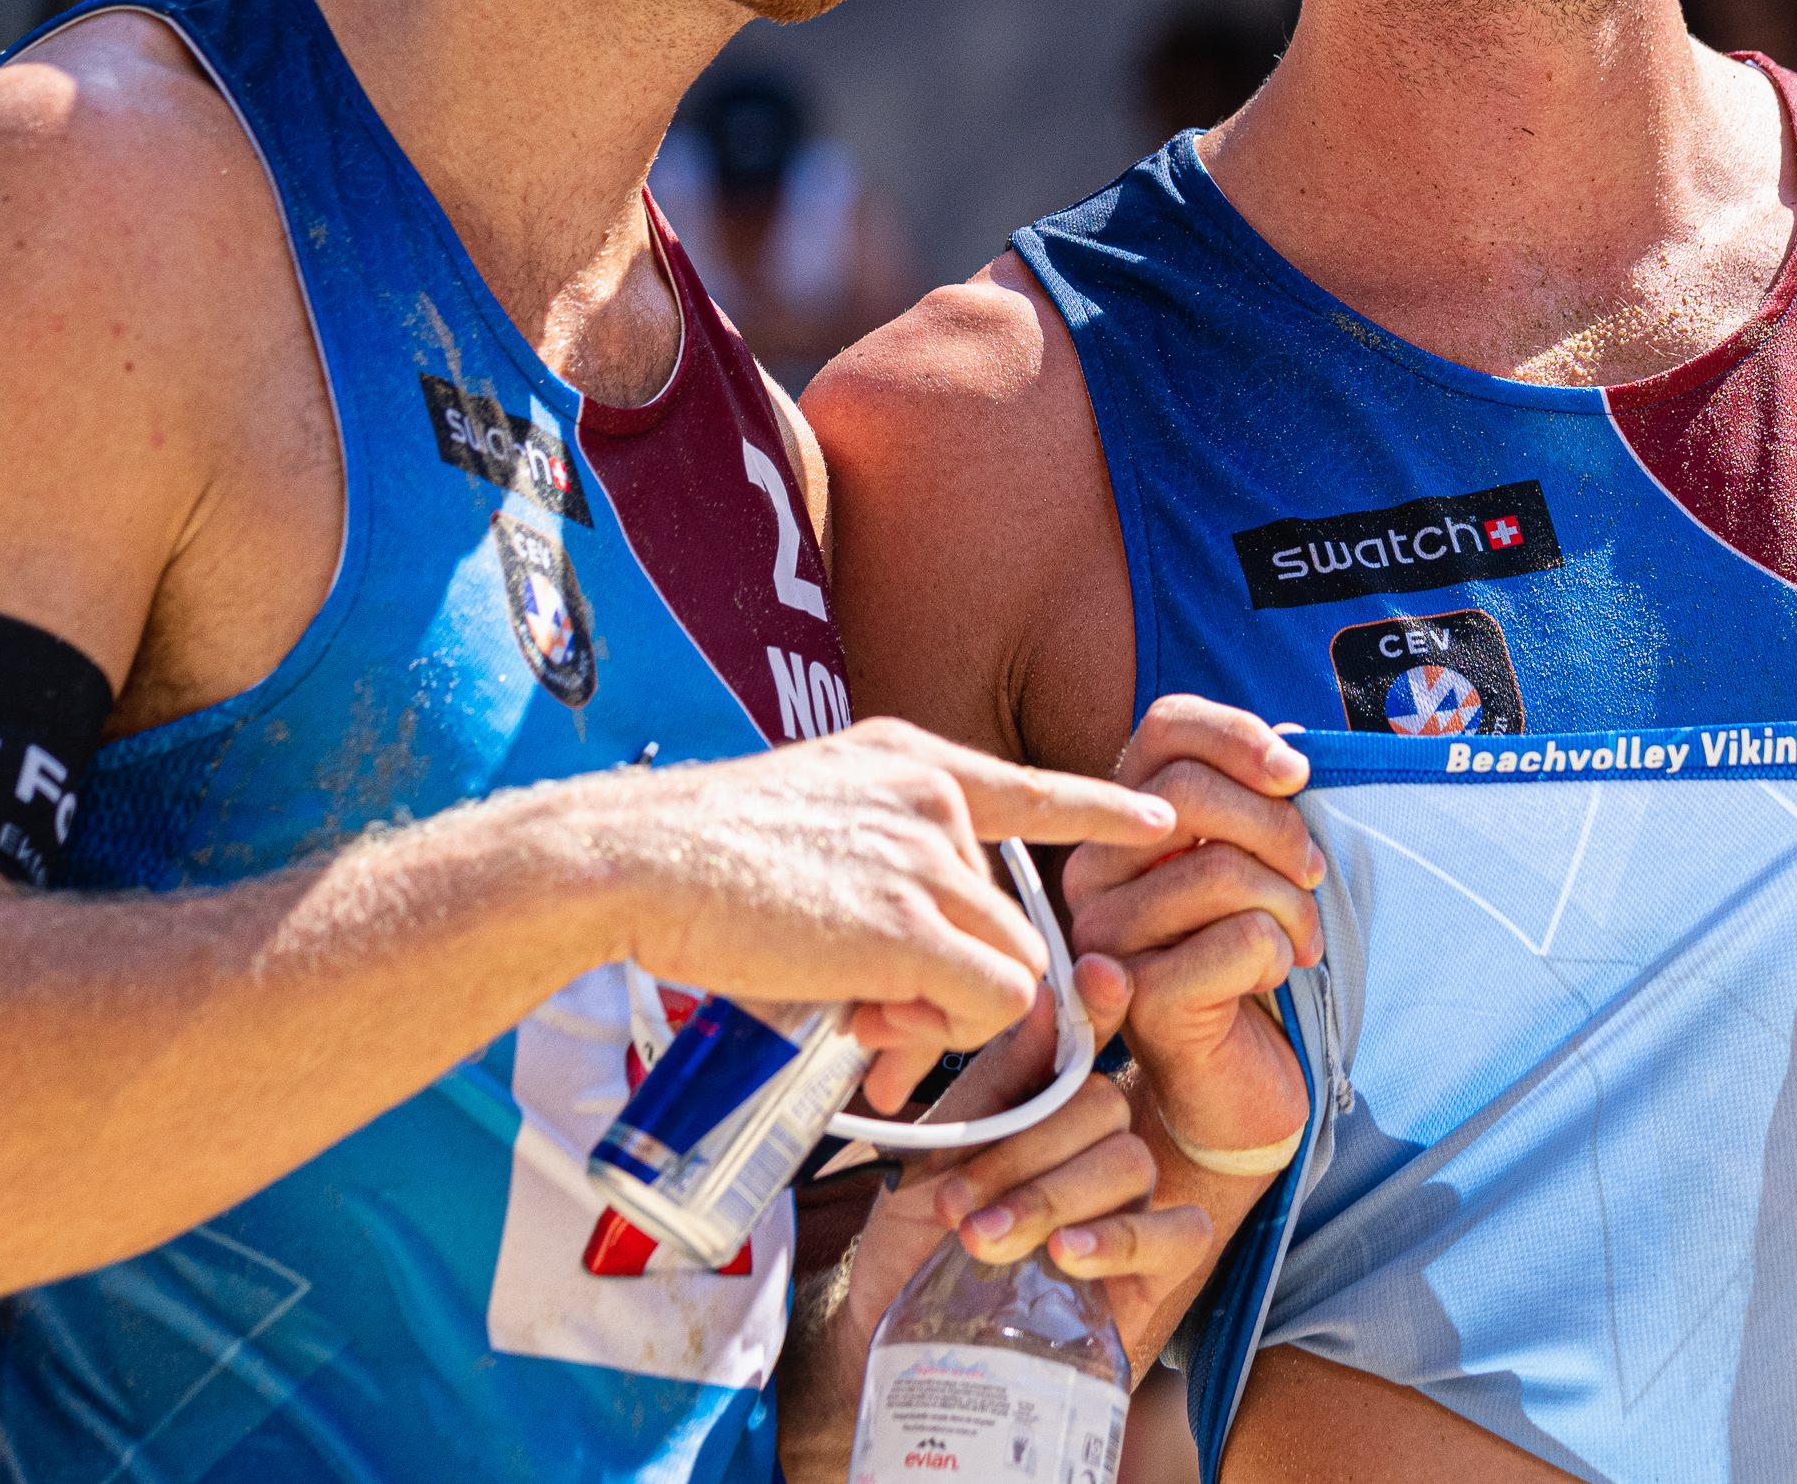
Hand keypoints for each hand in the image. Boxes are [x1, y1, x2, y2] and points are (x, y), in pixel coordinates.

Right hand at [582, 718, 1175, 1106]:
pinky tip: (874, 1028)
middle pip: (1011, 918)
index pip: (1030, 787)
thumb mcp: (807, 828)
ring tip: (858, 1018)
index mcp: (908, 763)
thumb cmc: (695, 860)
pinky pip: (992, 999)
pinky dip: (948, 1033)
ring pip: (1010, 965)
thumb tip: (901, 979)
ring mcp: (928, 858)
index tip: (1158, 822)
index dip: (1099, 812)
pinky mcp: (912, 924)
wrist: (638, 858)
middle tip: (873, 1018)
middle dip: (958, 985)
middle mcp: (934, 797)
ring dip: (946, 1016)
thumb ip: (873, 874)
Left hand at [838, 958, 1213, 1360]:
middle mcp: (1101, 1148)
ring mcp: (1132, 1207)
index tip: (1091, 984)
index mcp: (1054, 1107)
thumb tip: (1044, 993)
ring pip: (1131, 1166)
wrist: (892, 1336)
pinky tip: (1069, 1254)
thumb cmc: (913, 1239)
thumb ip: (997, 1081)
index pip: (1090, 1047)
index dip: (1100, 1010)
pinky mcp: (1152, 1274)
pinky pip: (1178, 1234)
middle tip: (959, 1203)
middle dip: (1026, 1153)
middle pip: (1104, 1110)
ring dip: (1053, 1198)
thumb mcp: (936, 1150)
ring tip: (983, 1239)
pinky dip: (1124, 1239)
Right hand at [1065, 697, 1322, 1166]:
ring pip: (1220, 870)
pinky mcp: (1137, 998)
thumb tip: (1291, 741)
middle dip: (1278, 830)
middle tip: (1314, 875)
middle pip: (1189, 794)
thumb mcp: (1261, 865)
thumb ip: (1263, 800)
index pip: (1165, 728)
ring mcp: (1104, 936)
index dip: (1239, 735)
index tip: (1298, 775)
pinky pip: (1239, 937)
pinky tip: (1271, 977)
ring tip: (1300, 939)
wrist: (1239, 1083)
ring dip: (1291, 904)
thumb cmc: (1250, 962)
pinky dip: (1279, 952)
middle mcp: (1092, 872)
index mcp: (1122, 825)